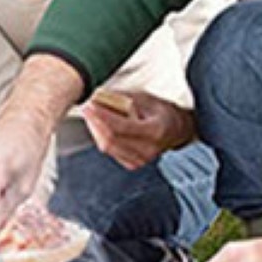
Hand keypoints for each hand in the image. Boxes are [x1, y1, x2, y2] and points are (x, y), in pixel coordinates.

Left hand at [80, 93, 195, 169]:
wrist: (176, 130)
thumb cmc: (161, 112)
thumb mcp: (146, 98)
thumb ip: (123, 98)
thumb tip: (99, 96)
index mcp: (155, 131)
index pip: (122, 126)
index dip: (102, 116)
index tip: (90, 106)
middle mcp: (149, 149)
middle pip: (111, 140)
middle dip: (95, 123)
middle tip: (86, 109)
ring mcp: (141, 160)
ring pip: (108, 147)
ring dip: (95, 131)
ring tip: (90, 116)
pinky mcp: (134, 164)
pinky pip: (111, 152)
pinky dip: (102, 139)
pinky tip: (99, 127)